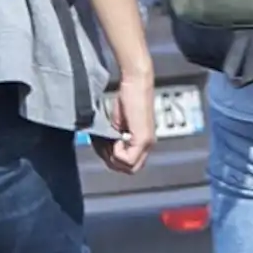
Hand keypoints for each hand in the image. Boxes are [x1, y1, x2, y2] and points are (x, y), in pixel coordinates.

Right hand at [95, 57, 155, 174]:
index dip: (114, 159)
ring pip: (129, 167)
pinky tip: (115, 137)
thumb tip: (105, 155)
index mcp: (143, 142)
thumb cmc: (127, 99)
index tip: (104, 146)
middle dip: (113, 161)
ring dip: (114, 156)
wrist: (136, 82)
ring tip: (108, 140)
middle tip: (104, 145)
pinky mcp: (143, 138)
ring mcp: (147, 143)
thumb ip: (114, 141)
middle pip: (130, 169)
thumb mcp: (117, 125)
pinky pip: (127, 159)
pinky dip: (116, 152)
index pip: (129, 165)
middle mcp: (148, 145)